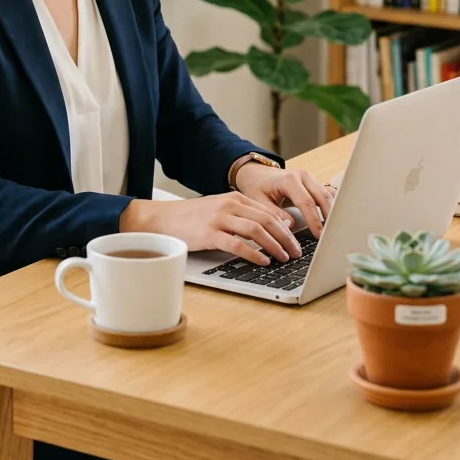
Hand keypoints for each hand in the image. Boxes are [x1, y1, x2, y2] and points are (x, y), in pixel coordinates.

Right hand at [119, 192, 303, 264]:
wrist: (162, 219)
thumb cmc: (191, 218)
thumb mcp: (219, 210)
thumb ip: (241, 215)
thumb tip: (268, 228)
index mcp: (234, 198)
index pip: (267, 212)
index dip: (285, 227)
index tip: (295, 240)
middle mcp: (228, 205)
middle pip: (266, 220)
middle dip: (285, 238)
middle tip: (296, 251)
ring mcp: (219, 219)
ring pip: (256, 231)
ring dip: (274, 245)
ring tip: (284, 257)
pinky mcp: (209, 234)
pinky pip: (237, 245)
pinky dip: (253, 254)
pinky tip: (262, 261)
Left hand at [233, 163, 333, 239]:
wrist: (256, 174)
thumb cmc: (257, 187)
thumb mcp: (258, 201)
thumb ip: (275, 213)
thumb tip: (290, 225)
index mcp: (289, 180)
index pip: (306, 202)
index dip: (314, 220)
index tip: (318, 235)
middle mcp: (302, 175)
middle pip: (322, 197)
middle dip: (328, 217)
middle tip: (330, 235)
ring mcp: (309, 177)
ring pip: (327, 194)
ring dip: (332, 211)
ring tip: (333, 229)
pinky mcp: (312, 181)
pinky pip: (326, 192)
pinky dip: (331, 205)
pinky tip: (333, 218)